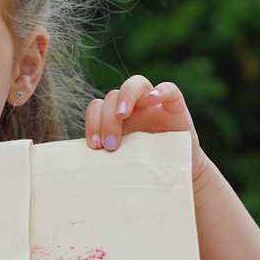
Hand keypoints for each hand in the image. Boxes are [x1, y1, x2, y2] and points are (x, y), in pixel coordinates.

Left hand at [84, 74, 209, 178]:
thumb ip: (106, 156)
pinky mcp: (175, 107)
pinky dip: (160, 91)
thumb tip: (81, 168)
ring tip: (122, 116)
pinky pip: (169, 89)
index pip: (96, 107)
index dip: (91, 123)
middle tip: (109, 145)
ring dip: (125, 99)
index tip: (94, 146)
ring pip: (135, 84)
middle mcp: (133, 107)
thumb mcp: (123, 162)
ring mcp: (153, 104)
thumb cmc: (145, 170)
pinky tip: (152, 99)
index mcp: (115, 119)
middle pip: (112, 96)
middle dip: (106, 120)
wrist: (178, 175)